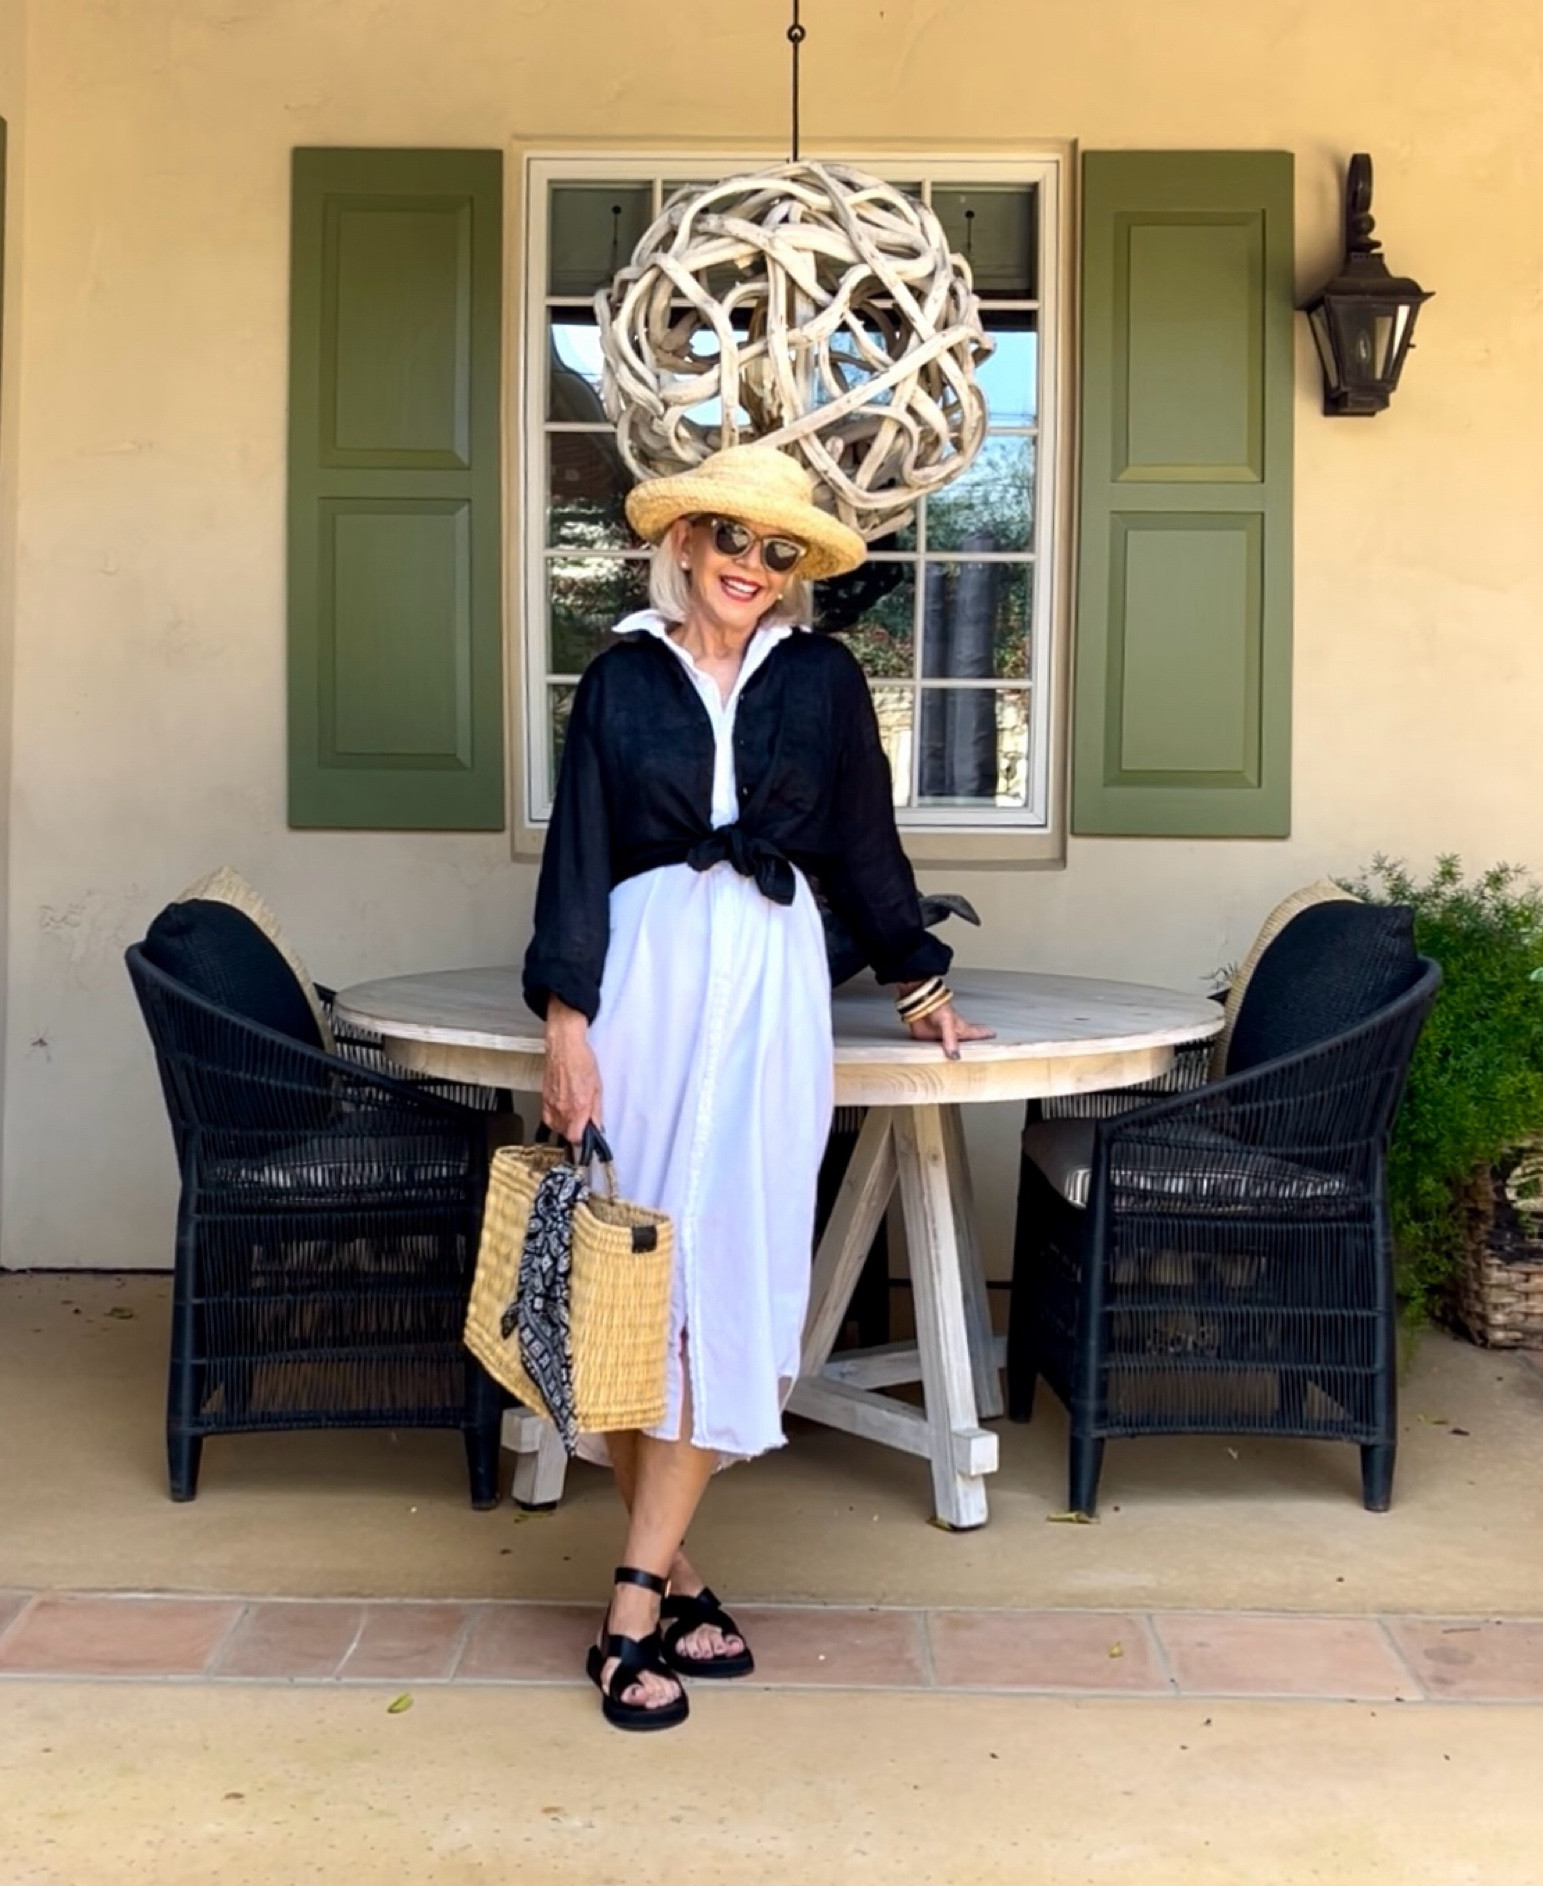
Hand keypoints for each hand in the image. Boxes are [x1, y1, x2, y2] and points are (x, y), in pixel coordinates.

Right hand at [542, 998, 602, 1144]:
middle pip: (567, 1134)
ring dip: (566, 1126)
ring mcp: (551, 1104)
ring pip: (557, 1127)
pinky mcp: (544, 1098)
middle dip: (576, 1133)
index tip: (589, 1138)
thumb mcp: (598, 1087)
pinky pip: (548, 1118)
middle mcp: (563, 1108)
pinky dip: (555, 1119)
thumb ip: (597, 1111)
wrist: (564, 1046)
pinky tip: (562, 1112)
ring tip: (574, 1116)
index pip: (577, 1138)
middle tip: (584, 1125)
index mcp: (579, 1107)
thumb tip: (597, 1127)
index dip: (584, 1140)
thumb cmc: (581, 1060)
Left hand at [905, 1000, 994, 1061]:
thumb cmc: (937, 1008)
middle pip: (965, 1046)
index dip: (985, 1036)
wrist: (919, 1005)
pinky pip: (933, 1054)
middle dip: (972, 1052)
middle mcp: (953, 1036)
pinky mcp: (928, 1042)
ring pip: (950, 1053)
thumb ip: (951, 1039)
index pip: (977, 1034)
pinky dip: (936, 1060)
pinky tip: (937, 1068)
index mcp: (961, 1030)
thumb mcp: (948, 1022)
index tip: (995, 1036)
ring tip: (961, 1070)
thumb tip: (955, 1056)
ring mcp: (941, 1040)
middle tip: (981, 1060)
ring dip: (953, 1060)